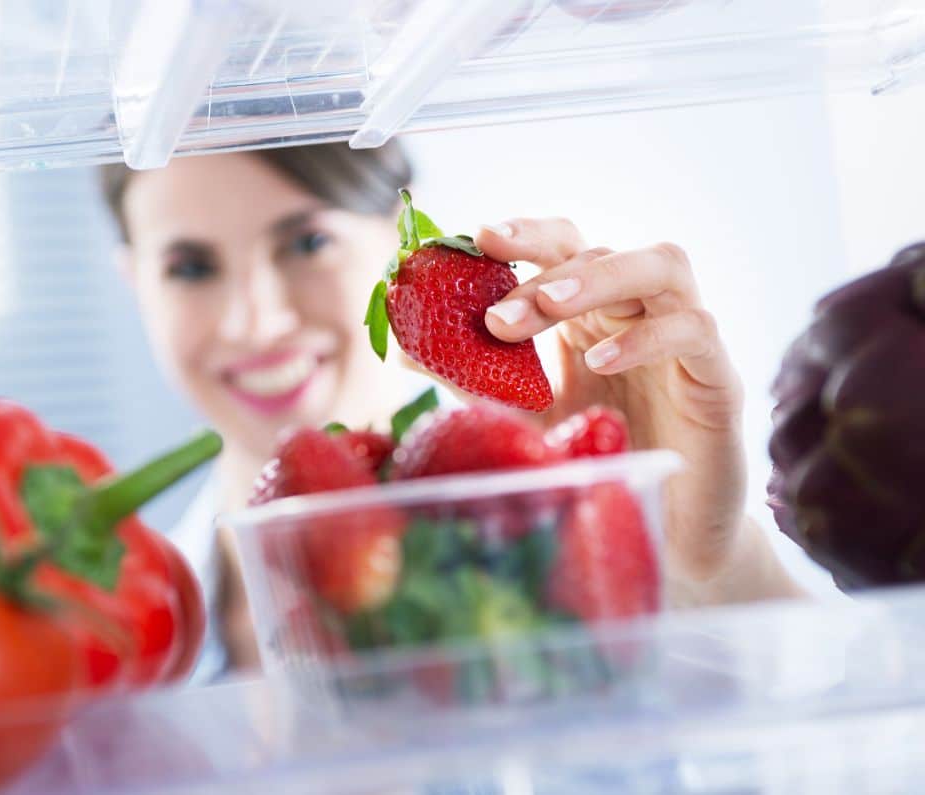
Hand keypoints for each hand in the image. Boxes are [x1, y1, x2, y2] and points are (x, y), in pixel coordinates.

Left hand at [472, 219, 793, 601]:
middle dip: (546, 271)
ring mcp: (684, 338)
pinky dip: (645, 336)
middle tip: (498, 315)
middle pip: (603, 249)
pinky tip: (599, 361)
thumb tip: (400, 347)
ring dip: (598, 278)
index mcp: (590, 312)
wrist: (663, 533)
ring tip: (548, 308)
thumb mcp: (524, 417)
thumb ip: (472, 380)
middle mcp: (637, 312)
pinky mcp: (718, 378)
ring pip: (662, 266)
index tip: (478, 237)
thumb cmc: (597, 462)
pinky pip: (695, 330)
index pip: (564, 245)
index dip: (527, 234)